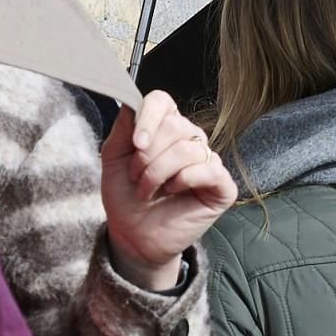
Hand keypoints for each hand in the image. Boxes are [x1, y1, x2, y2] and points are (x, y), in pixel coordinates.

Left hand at [98, 90, 233, 282]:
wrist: (133, 236)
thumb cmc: (125, 196)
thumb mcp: (114, 157)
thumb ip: (124, 127)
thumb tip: (132, 99)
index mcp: (164, 128)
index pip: (162, 101)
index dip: (149, 117)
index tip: (136, 143)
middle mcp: (189, 139)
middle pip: (175, 126)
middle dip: (148, 156)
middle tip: (136, 178)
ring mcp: (207, 161)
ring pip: (188, 149)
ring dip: (159, 173)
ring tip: (147, 191)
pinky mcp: (222, 185)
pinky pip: (208, 169)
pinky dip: (183, 180)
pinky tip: (172, 192)